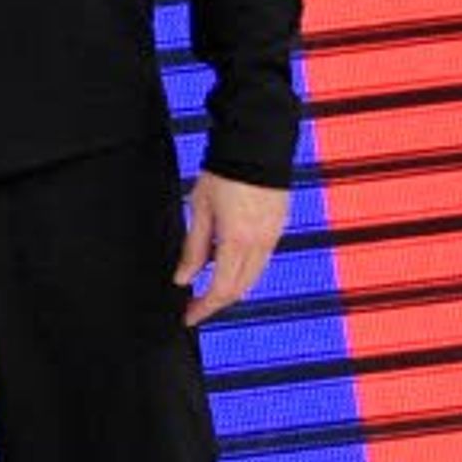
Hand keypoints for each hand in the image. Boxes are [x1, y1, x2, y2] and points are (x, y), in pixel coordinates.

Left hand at [174, 171, 292, 326]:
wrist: (257, 144)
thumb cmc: (225, 172)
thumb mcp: (199, 209)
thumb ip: (193, 248)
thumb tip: (183, 278)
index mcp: (237, 241)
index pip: (220, 290)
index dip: (203, 308)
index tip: (188, 317)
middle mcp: (259, 244)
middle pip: (239, 289)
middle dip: (216, 303)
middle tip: (195, 307)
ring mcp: (273, 236)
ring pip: (253, 277)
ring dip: (231, 289)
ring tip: (208, 289)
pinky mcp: (278, 227)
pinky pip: (262, 260)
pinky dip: (245, 272)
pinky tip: (228, 267)